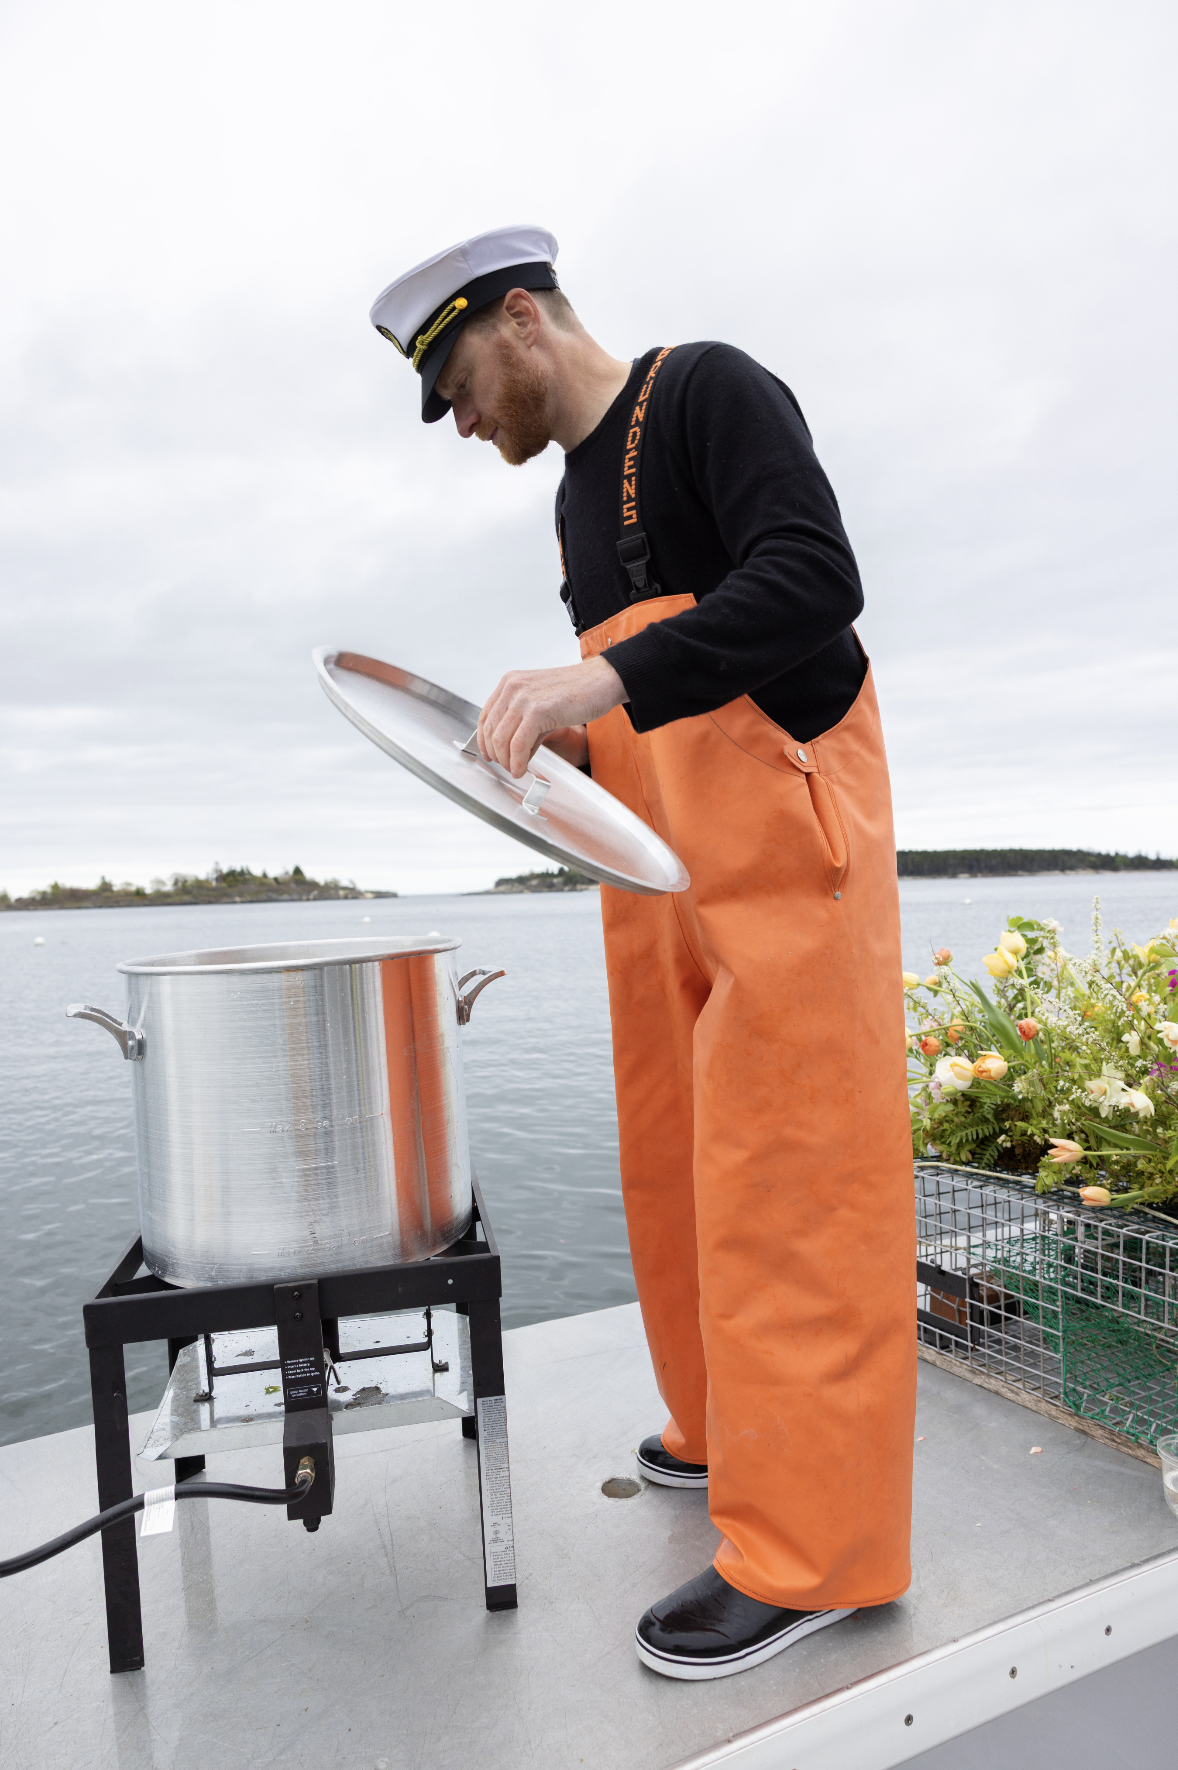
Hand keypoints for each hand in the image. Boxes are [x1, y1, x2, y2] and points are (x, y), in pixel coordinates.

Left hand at [478, 657, 627, 776]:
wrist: (602, 680)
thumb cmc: (578, 690)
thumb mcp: (543, 704)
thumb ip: (526, 726)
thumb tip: (516, 751)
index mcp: (511, 683)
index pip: (485, 716)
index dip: (484, 740)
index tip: (489, 754)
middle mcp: (513, 687)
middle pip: (491, 730)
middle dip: (496, 755)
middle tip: (506, 767)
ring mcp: (524, 698)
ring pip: (501, 739)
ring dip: (506, 761)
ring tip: (515, 770)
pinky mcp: (538, 711)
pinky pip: (518, 744)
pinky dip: (517, 762)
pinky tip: (522, 769)